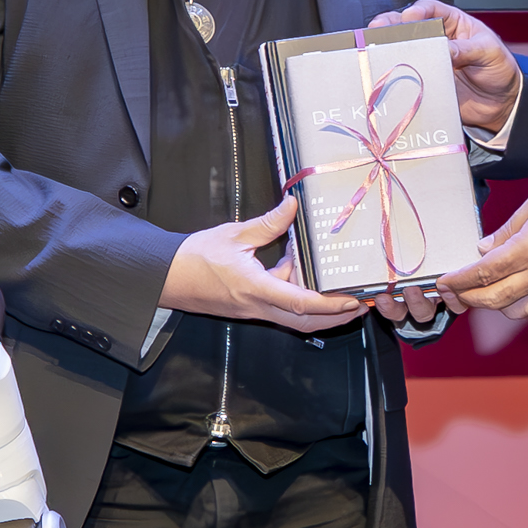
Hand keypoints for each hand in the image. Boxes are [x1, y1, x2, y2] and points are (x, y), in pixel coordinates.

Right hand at [164, 202, 363, 331]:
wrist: (167, 277)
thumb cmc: (195, 259)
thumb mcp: (234, 235)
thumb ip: (268, 223)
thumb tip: (292, 205)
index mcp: (254, 288)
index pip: (300, 303)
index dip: (330, 304)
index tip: (352, 300)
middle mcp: (257, 306)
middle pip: (305, 322)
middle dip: (336, 318)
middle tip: (360, 305)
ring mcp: (254, 310)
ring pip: (295, 318)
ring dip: (320, 309)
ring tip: (341, 290)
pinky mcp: (250, 307)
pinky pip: (281, 308)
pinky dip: (298, 296)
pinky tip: (302, 272)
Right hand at [372, 0, 523, 139]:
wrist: (501, 103)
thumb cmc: (499, 70)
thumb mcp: (489, 53)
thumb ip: (467, 50)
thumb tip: (446, 49)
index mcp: (453, 23)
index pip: (431, 9)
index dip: (419, 11)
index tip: (410, 17)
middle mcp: (436, 40)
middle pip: (407, 26)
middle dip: (390, 25)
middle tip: (379, 29)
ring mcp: (428, 61)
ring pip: (402, 50)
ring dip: (387, 48)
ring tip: (375, 49)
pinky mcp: (425, 81)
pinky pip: (407, 76)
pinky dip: (394, 75)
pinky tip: (385, 73)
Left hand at [449, 178, 527, 314]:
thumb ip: (506, 229)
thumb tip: (483, 248)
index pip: (485, 271)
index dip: (460, 280)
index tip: (444, 281)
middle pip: (491, 297)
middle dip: (464, 297)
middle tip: (449, 292)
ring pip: (508, 308)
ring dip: (485, 305)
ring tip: (472, 294)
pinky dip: (510, 308)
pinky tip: (502, 297)